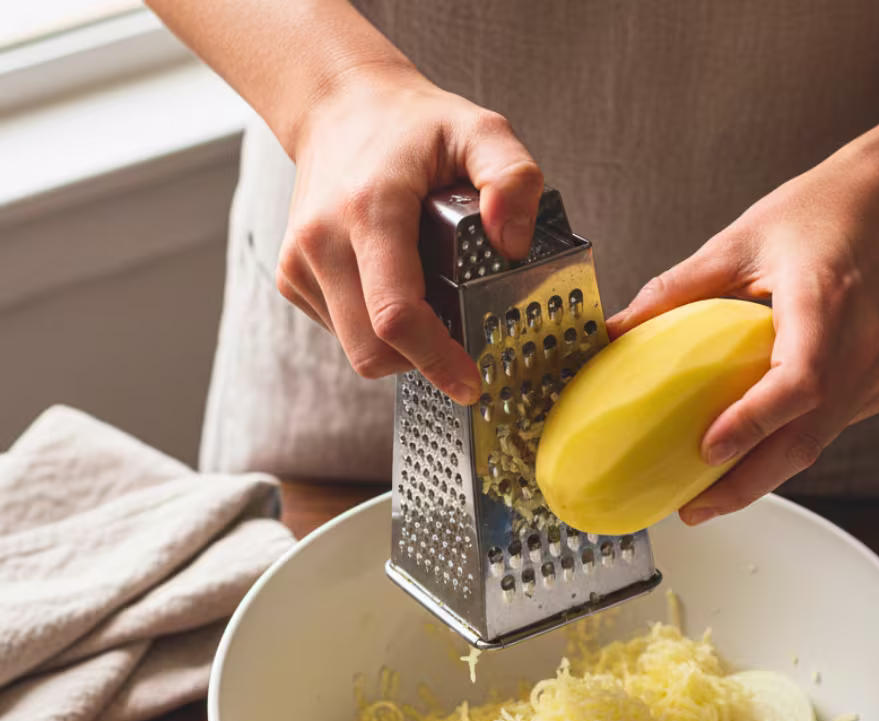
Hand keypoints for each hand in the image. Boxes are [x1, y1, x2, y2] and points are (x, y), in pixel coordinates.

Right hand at [276, 68, 543, 403]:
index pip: (396, 315)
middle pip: (372, 349)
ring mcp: (299, 262)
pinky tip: (394, 289)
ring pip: (356, 349)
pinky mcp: (291, 276)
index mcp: (369, 211)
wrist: (338, 105)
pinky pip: (341, 333)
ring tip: (429, 303)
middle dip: (422, 361)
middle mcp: (322, 240)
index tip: (470, 383)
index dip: (435, 360)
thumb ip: (512, 178)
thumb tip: (512, 244)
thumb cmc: (414, 126)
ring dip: (400, 348)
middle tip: (460, 342)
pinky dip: (375, 330)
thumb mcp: (481, 130)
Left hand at [607, 142, 878, 522]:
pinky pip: (826, 431)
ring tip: (708, 498)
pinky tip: (747, 462)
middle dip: (746, 483)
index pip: (799, 381)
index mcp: (828, 303)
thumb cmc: (824, 213)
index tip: (709, 450)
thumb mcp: (740, 240)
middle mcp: (862, 346)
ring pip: (816, 445)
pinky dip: (785, 450)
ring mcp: (876, 372)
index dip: (754, 422)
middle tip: (694, 508)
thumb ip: (676, 288)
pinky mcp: (877, 386)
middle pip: (806, 437)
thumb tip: (618, 330)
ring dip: (761, 477)